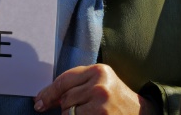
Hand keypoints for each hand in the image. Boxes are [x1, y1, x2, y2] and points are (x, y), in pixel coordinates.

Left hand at [33, 64, 152, 114]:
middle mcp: (100, 85)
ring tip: (89, 113)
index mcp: (98, 71)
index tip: (39, 102)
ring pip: (69, 112)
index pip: (64, 80)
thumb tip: (48, 98)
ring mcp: (101, 103)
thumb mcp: (100, 83)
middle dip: (65, 107)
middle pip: (65, 98)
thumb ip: (78, 85)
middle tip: (77, 109)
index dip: (48, 93)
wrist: (141, 113)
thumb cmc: (117, 99)